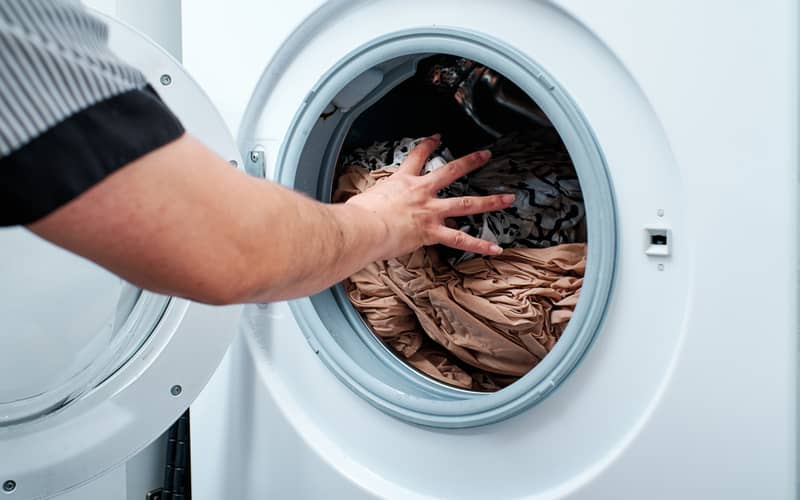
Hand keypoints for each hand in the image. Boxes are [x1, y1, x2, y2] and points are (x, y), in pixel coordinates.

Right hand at [345, 134, 514, 259]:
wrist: (361, 227)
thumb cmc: (357, 216)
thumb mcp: (362, 200)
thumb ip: (366, 202)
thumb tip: (354, 211)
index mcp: (401, 182)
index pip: (417, 157)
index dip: (428, 145)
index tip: (437, 138)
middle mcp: (420, 193)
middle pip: (450, 171)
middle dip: (470, 162)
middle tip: (485, 156)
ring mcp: (429, 211)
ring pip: (465, 203)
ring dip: (489, 201)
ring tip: (507, 199)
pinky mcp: (431, 232)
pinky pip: (460, 240)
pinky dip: (480, 245)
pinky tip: (495, 248)